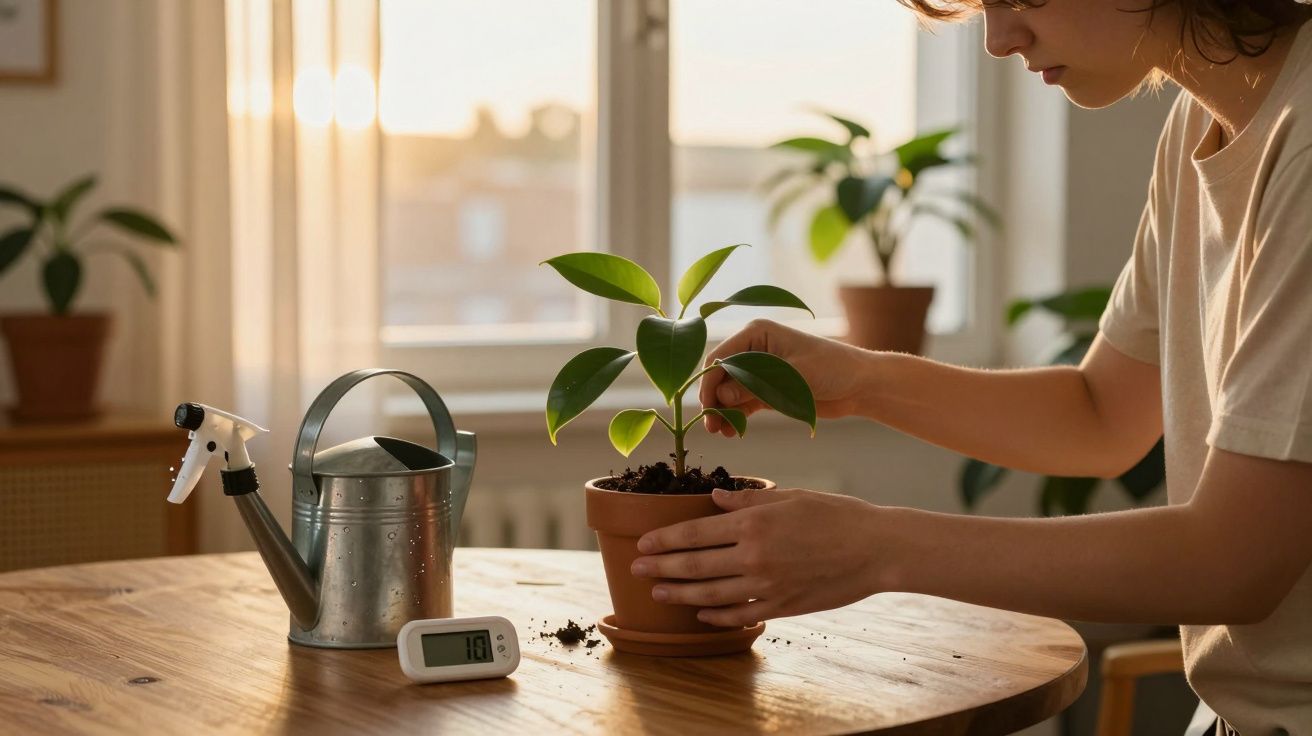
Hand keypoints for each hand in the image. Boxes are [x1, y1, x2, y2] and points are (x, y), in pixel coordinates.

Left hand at [629, 487, 885, 626]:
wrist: (876, 549)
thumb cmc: (836, 514)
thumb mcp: (791, 496)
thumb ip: (749, 498)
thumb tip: (715, 496)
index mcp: (753, 523)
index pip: (696, 533)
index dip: (665, 539)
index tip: (644, 542)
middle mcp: (754, 556)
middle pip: (694, 565)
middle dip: (661, 567)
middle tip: (637, 567)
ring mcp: (766, 585)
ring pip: (710, 594)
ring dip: (679, 593)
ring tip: (658, 591)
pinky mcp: (781, 606)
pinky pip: (739, 615)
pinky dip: (716, 614)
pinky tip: (701, 611)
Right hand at [699, 319, 874, 435]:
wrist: (860, 384)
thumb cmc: (832, 368)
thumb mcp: (794, 376)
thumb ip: (757, 385)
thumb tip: (722, 395)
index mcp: (756, 333)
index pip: (720, 357)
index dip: (709, 382)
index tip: (707, 408)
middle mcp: (753, 348)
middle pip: (720, 375)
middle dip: (714, 400)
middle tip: (711, 427)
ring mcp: (759, 370)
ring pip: (729, 392)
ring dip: (723, 411)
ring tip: (722, 433)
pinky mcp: (767, 389)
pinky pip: (743, 403)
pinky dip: (736, 416)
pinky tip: (733, 432)